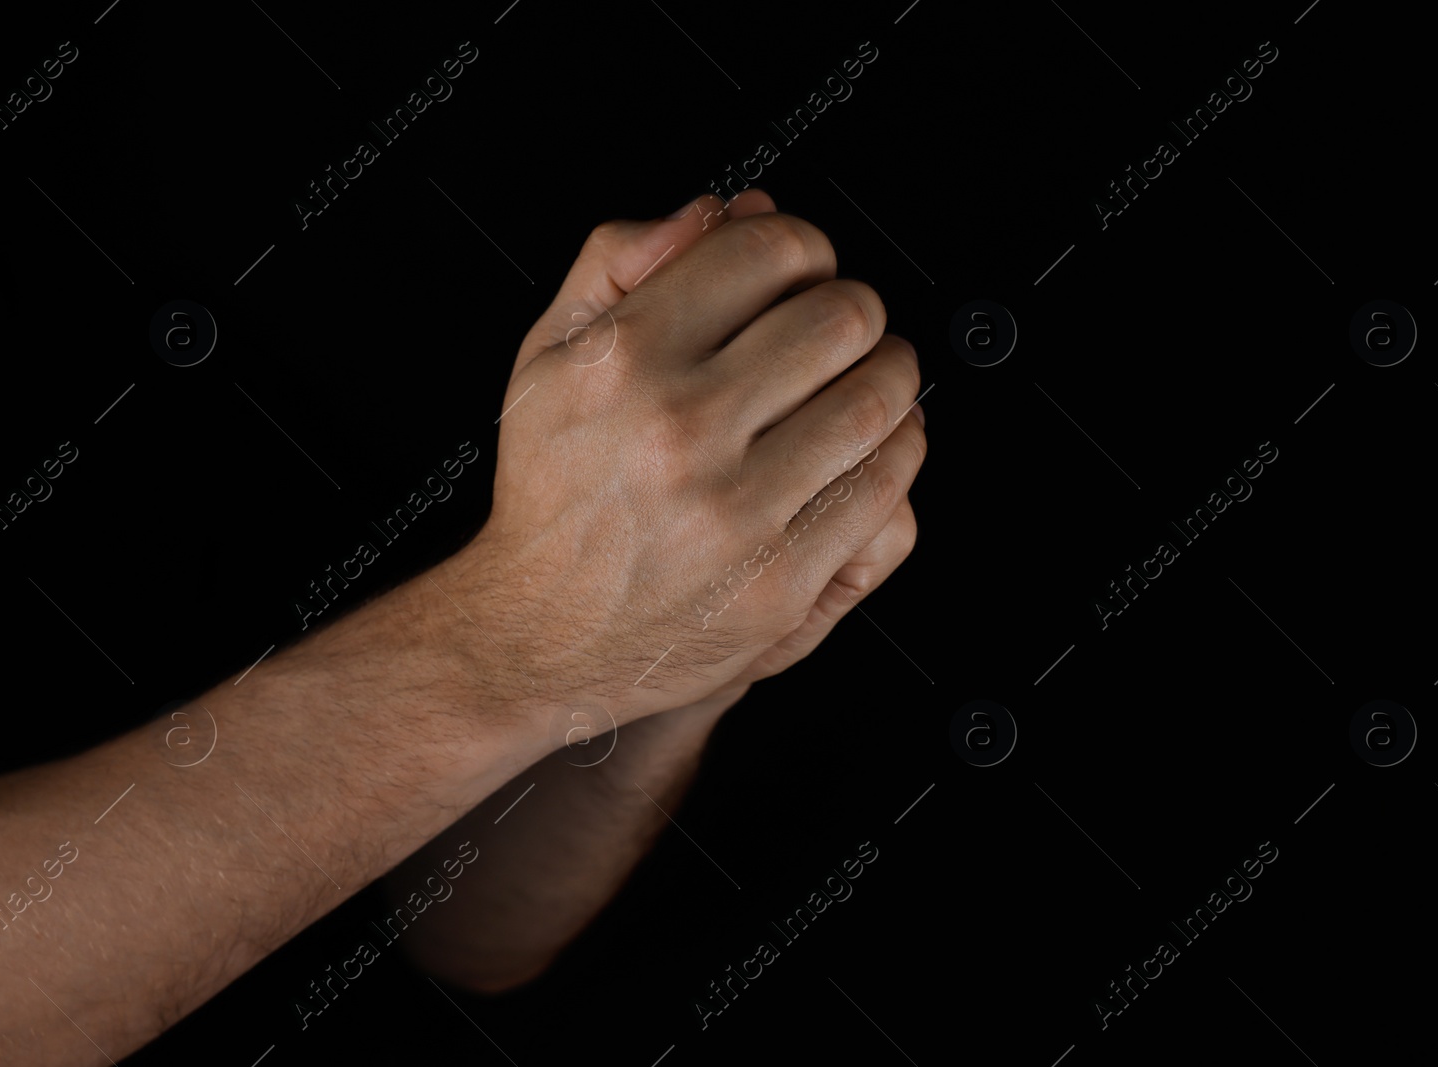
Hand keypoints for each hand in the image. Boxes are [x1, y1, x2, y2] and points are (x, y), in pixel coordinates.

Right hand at [441, 190, 926, 729]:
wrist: (538, 634)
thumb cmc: (554, 494)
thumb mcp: (547, 353)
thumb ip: (619, 259)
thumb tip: (718, 211)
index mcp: (624, 360)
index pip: (770, 251)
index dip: (805, 246)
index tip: (804, 269)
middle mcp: (682, 432)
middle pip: (844, 318)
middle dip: (857, 310)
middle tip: (843, 328)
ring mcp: (739, 512)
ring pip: (880, 401)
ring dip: (892, 377)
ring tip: (869, 380)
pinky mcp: (784, 583)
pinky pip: (889, 493)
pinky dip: (899, 455)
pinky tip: (871, 449)